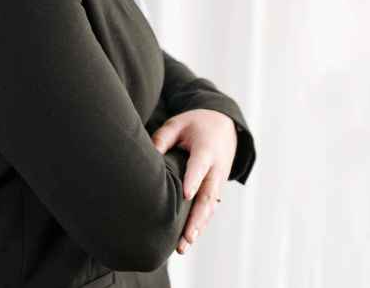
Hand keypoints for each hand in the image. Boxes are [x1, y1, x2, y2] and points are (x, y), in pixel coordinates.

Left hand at [150, 108, 237, 254]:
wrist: (224, 126)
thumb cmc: (196, 124)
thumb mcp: (178, 123)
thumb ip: (162, 137)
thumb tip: (145, 156)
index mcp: (206, 149)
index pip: (200, 166)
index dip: (193, 179)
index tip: (186, 194)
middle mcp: (216, 169)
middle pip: (208, 196)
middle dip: (197, 217)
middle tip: (185, 236)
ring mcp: (218, 182)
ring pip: (209, 208)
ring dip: (198, 227)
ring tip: (184, 245)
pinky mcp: (216, 189)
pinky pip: (209, 209)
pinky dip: (200, 224)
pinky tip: (189, 239)